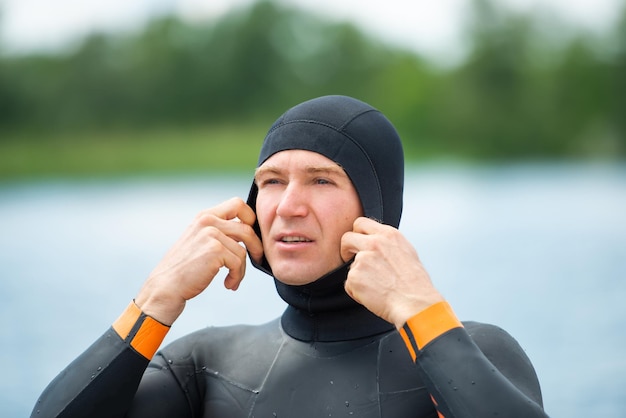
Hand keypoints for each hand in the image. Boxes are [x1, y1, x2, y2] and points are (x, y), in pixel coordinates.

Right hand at [134, 198, 263, 324]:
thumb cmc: (185, 268)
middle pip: (247, 227)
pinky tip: (228, 284)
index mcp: (205, 216)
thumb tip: (249, 232)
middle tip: (256, 259)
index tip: (251, 236)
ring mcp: (211, 234)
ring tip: (233, 279)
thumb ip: (220, 231)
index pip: (237, 204)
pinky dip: (236, 276)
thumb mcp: (200, 240)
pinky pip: (238, 263)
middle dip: (256, 245)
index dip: (250, 218)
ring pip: (243, 250)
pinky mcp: (215, 250)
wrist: (166, 286)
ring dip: (242, 269)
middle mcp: (207, 221)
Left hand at [340, 217, 443, 327]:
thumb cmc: (415, 284)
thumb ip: (388, 244)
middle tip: (351, 260)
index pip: (361, 223)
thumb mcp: (407, 253)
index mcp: (389, 235)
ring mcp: (362, 259)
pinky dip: (357, 292)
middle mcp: (374, 243)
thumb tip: (377, 243)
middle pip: (347, 238)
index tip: (357, 244)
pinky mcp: (354, 277)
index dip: (356, 234)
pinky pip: (348, 284)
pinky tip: (373, 296)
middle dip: (346, 249)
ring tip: (377, 287)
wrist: (415, 304)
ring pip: (350, 266)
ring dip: (358, 277)